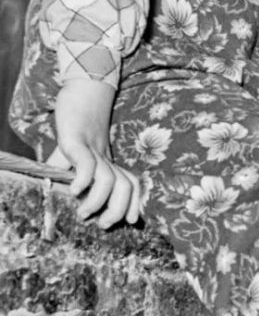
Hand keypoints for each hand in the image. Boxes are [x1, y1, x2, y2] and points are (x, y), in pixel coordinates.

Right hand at [53, 79, 143, 229]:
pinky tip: (75, 191)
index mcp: (109, 163)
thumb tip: (66, 193)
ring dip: (98, 201)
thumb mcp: (77, 155)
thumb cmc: (79, 126)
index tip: (131, 222)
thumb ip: (72, 172)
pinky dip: (83, 179)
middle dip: (118, 210)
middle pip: (126, 187)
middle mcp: (105, 159)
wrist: (84, 91)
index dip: (135, 204)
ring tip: (83, 212)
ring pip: (109, 180)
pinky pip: (86, 163)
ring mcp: (93, 150)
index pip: (132, 186)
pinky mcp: (77, 141)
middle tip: (101, 224)